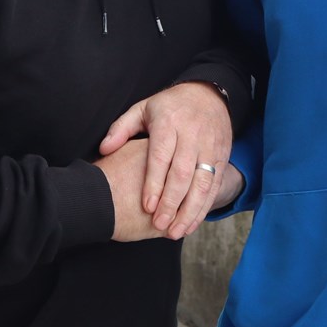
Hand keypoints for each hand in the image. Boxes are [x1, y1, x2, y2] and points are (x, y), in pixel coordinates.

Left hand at [99, 82, 231, 239]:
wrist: (208, 95)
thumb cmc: (168, 107)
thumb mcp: (142, 109)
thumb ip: (121, 129)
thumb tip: (104, 149)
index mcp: (169, 122)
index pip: (161, 156)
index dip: (154, 182)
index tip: (147, 206)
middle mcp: (192, 134)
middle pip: (183, 173)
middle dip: (172, 202)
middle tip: (160, 225)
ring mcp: (210, 146)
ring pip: (202, 182)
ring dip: (190, 210)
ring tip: (176, 231)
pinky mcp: (222, 156)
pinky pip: (215, 185)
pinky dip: (204, 206)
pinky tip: (192, 222)